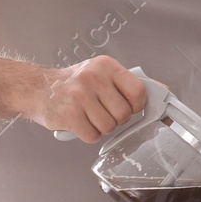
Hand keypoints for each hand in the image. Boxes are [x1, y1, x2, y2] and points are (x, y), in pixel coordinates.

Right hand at [29, 56, 146, 141]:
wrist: (37, 89)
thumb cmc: (74, 84)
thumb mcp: (102, 74)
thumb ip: (129, 83)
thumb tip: (163, 91)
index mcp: (106, 66)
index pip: (138, 91)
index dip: (137, 105)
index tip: (130, 107)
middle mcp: (93, 78)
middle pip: (124, 113)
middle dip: (117, 118)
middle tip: (103, 111)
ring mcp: (80, 96)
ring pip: (109, 127)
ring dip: (101, 127)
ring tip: (89, 115)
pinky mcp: (69, 115)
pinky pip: (93, 136)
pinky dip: (88, 134)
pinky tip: (80, 123)